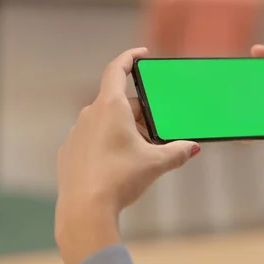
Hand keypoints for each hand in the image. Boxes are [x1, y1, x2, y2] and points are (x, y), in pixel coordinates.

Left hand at [56, 48, 200, 263]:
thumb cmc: (120, 179)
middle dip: (141, 114)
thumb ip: (178, 151)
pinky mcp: (69, 152)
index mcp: (110, 107)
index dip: (130, 57)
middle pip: (119, 103)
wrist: (85, 210)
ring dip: (125, 130)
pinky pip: (93, 139)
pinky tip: (121, 166)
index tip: (141, 54)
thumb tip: (193, 148)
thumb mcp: (156, 163)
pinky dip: (109, 144)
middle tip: (158, 131)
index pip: (117, 69)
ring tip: (142, 153)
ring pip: (106, 122)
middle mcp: (90, 115)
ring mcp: (76, 133)